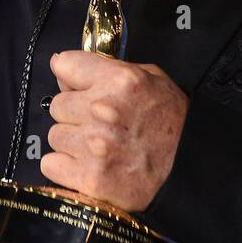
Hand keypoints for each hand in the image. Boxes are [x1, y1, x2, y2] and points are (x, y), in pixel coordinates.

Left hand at [40, 50, 188, 212]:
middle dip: (74, 113)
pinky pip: (50, 164)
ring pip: (54, 135)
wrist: (191, 170)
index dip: (70, 76)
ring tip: (96, 147)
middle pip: (57, 104)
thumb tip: (62, 66)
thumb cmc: (173, 123)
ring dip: (71, 142)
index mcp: (119, 80)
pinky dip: (64, 167)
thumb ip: (108, 68)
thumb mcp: (151, 79)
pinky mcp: (89, 178)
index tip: (76, 85)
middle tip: (96, 123)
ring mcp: (94, 146)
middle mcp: (102, 110)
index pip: (65, 64)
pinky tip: (86, 165)